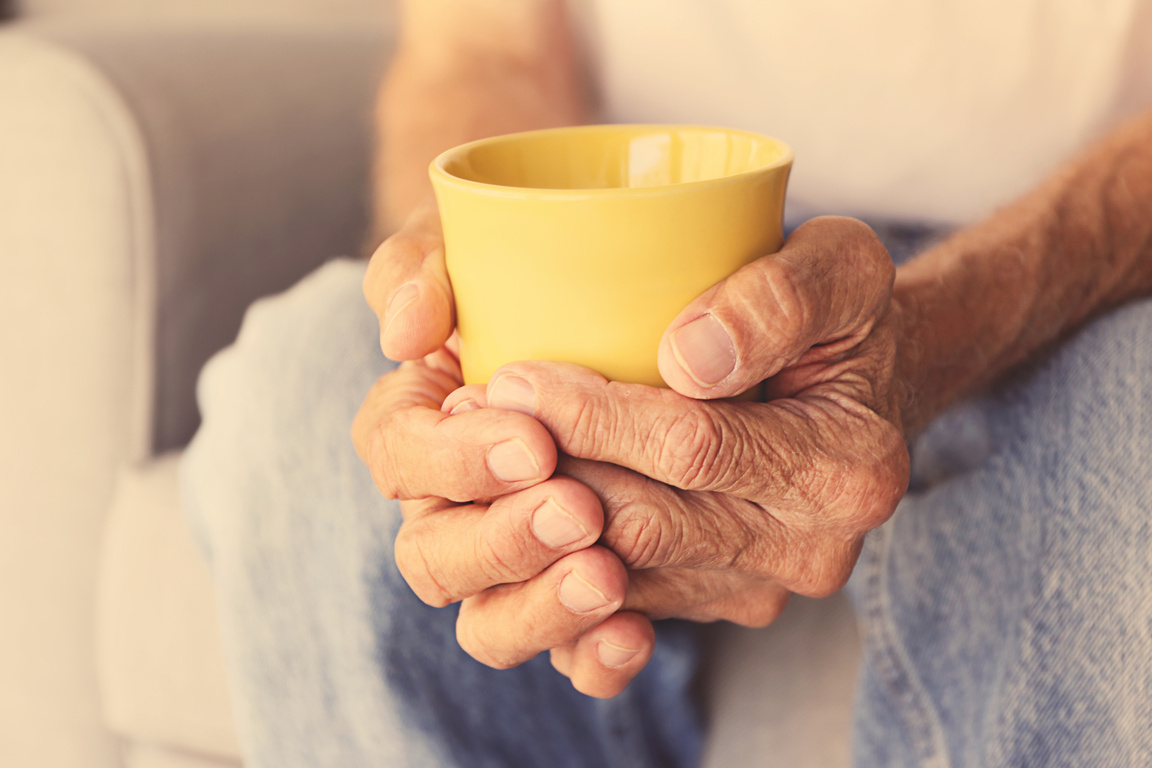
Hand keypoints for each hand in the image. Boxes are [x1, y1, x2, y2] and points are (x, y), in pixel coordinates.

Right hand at [357, 215, 652, 696]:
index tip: (532, 442)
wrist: (648, 296)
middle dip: (500, 540)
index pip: (395, 452)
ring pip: (490, 622)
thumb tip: (408, 331)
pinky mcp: (576, 591)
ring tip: (607, 577)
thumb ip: (422, 264)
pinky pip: (569, 654)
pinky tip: (635, 635)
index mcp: (422, 417)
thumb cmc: (544, 259)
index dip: (450, 459)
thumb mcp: (477, 238)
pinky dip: (592, 657)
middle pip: (434, 555)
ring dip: (540, 608)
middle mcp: (457, 497)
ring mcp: (515, 554)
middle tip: (577, 510)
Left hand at [476, 216, 909, 672]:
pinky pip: (617, 609)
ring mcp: (757, 589)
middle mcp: (809, 550)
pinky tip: (506, 515)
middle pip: (642, 526)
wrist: (859, 387)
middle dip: (543, 472)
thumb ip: (780, 300)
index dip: (592, 417)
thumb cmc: (841, 312)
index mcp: (846, 467)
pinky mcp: (712, 604)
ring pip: (617, 574)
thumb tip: (690, 361)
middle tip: (465, 414)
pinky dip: (552, 568)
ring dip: (534, 521)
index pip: (693, 448)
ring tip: (472, 451)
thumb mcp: (839, 265)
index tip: (512, 375)